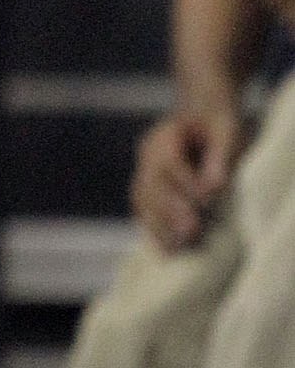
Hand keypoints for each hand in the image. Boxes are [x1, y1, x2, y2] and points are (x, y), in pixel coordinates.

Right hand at [130, 102, 244, 253]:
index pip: (168, 161)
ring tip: (177, 247)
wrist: (202, 117)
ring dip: (158, 225)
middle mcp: (146, 155)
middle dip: (169, 209)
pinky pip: (144, 212)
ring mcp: (143, 172)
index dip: (185, 182)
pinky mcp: (148, 191)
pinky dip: (154, 230)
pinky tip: (168, 250)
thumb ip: (220, 154)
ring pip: (142, 201)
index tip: (207, 200)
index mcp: (163, 136)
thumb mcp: (226, 130)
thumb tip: (214, 186)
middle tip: (190, 230)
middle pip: (149, 185)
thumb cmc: (217, 124)